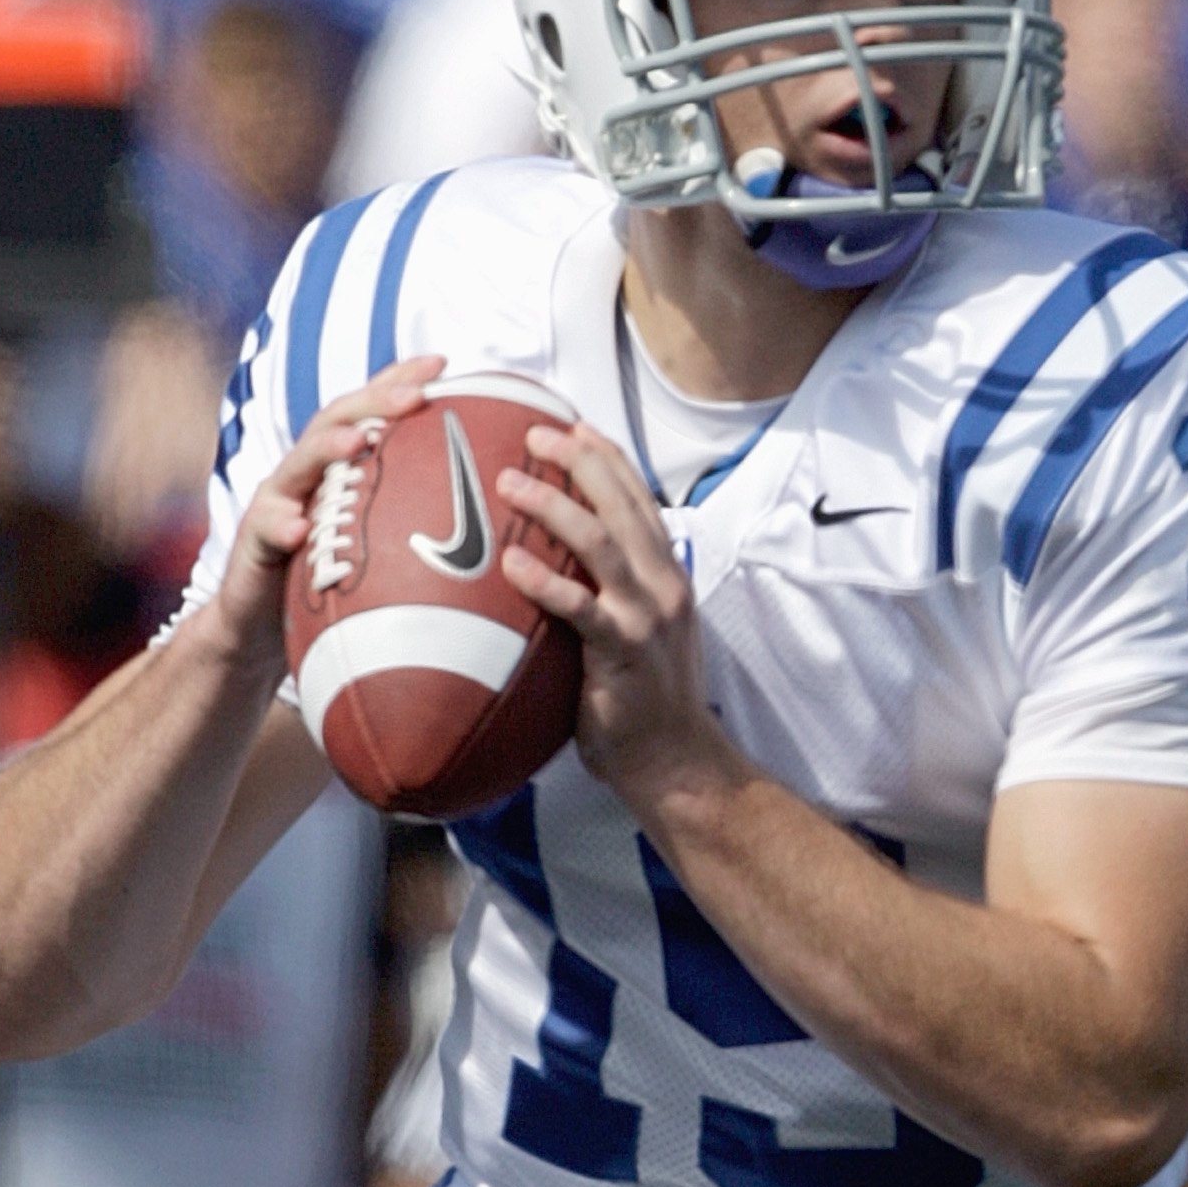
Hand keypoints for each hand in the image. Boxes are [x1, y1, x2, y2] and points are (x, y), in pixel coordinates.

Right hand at [208, 357, 443, 678]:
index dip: (399, 382)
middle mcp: (307, 475)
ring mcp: (277, 503)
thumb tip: (487, 526)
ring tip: (357, 441)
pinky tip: (299, 528)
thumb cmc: (327, 583)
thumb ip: (411, 523)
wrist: (260, 627)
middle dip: (374, 402)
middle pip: (336, 422)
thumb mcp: (374, 546)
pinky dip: (281, 524)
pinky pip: (265, 528)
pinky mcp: (253, 542)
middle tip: (414, 394)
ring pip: (299, 464)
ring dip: (328, 448)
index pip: (368, 413)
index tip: (442, 363)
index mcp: (338, 468)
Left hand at [499, 423, 741, 815]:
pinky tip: (511, 564)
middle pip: (620, 502)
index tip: (571, 425)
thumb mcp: (637, 634)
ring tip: (511, 481)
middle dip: (578, 459)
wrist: (676, 761)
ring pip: (601, 541)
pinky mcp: (624, 653)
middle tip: (532, 434)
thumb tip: (559, 570)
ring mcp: (646, 617)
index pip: (637, 498)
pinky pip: (581, 608)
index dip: (605, 456)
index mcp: (666, 575)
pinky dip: (545, 581)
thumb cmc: (644, 704)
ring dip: (554, 504)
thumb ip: (611, 594)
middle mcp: (662, 585)